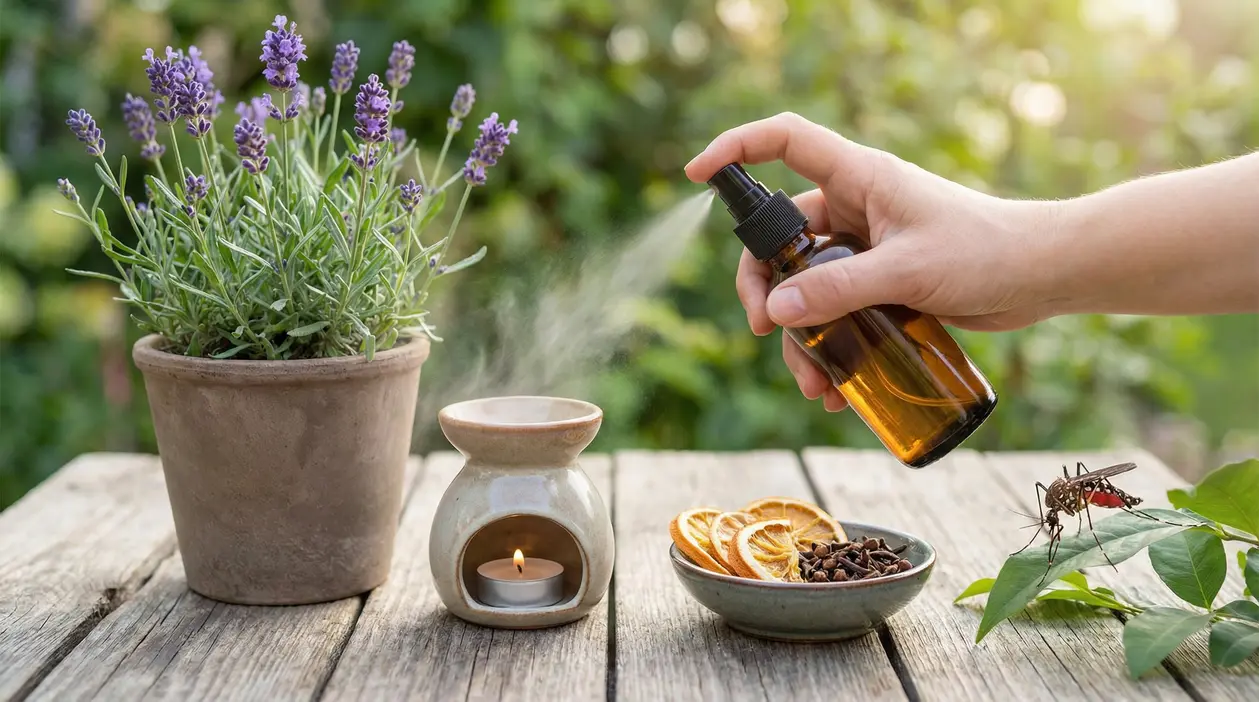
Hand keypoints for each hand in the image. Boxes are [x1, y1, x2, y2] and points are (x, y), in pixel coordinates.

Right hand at [685, 113, 1059, 409]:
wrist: (1044, 277)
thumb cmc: (989, 251)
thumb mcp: (908, 271)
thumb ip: (840, 290)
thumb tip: (776, 312)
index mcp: (858, 178)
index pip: (784, 142)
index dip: (736, 148)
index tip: (696, 174)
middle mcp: (854, 208)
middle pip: (779, 239)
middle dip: (764, 289)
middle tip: (765, 330)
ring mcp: (865, 248)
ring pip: (805, 288)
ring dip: (800, 337)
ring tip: (815, 384)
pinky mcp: (881, 285)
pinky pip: (835, 314)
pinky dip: (829, 349)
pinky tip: (837, 390)